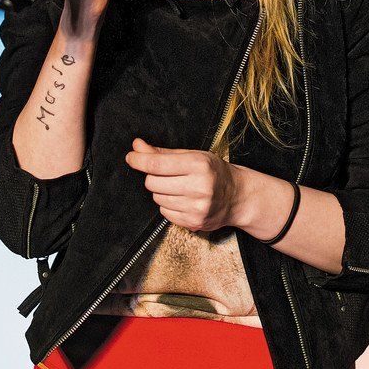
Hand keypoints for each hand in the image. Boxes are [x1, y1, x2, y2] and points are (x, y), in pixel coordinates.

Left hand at [125, 138, 242, 231]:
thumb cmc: (214, 172)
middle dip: (153, 177)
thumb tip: (137, 146)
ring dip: (161, 192)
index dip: (139, 160)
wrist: (238, 196)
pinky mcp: (193, 222)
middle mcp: (198, 186)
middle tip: (166, 174)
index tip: (131, 157)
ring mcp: (196, 207)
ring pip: (157, 198)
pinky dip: (168, 205)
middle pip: (153, 182)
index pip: (157, 164)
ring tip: (178, 187)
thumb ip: (162, 153)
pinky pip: (164, 213)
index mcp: (198, 165)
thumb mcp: (193, 155)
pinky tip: (182, 199)